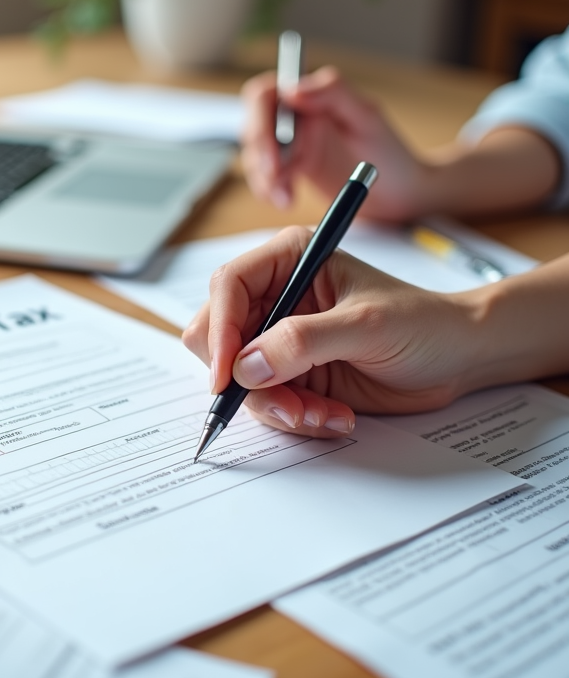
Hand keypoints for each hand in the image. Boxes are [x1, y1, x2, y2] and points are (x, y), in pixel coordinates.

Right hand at [181, 227, 479, 436]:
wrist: (459, 359)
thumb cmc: (423, 323)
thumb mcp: (364, 326)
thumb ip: (301, 342)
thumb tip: (244, 367)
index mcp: (289, 260)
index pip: (228, 287)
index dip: (220, 330)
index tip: (227, 375)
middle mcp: (276, 296)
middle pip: (218, 335)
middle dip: (245, 378)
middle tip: (284, 404)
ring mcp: (279, 339)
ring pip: (238, 378)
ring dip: (275, 405)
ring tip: (320, 415)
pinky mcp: (290, 374)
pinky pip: (266, 402)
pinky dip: (293, 417)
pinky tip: (332, 417)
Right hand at [240, 66, 425, 220]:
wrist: (402, 193)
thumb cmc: (391, 153)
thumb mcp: (366, 117)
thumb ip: (333, 93)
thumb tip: (291, 88)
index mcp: (312, 95)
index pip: (265, 95)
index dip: (260, 119)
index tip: (273, 146)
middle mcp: (296, 116)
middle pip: (255, 128)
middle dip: (261, 154)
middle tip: (275, 178)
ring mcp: (292, 144)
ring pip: (256, 155)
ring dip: (264, 178)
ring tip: (287, 198)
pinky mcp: (292, 169)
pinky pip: (267, 177)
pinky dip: (270, 190)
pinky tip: (287, 201)